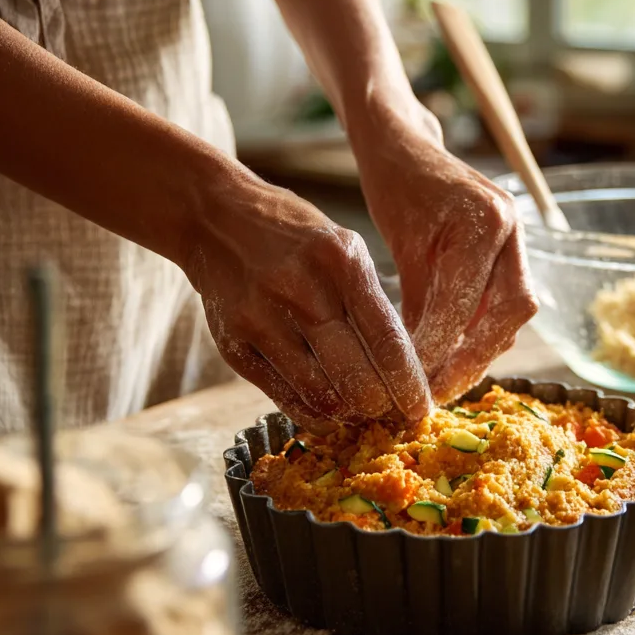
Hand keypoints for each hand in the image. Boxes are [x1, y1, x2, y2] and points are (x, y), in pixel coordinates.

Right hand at [183, 174, 430, 430]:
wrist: (214, 218)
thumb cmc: (294, 237)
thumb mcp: (343, 249)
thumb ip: (370, 301)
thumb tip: (401, 367)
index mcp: (342, 263)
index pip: (387, 341)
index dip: (407, 385)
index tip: (420, 410)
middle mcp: (302, 292)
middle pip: (357, 376)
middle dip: (382, 407)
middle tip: (392, 416)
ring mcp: (263, 319)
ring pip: (321, 394)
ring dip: (348, 414)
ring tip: (362, 415)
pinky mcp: (233, 344)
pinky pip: (283, 396)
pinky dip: (313, 413)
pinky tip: (329, 413)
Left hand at [356, 107, 538, 401]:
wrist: (405, 143)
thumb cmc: (393, 185)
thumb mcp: (398, 244)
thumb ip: (417, 302)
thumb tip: (415, 364)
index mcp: (483, 221)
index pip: (466, 303)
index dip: (443, 348)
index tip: (416, 382)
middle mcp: (510, 228)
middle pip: (511, 314)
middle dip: (475, 359)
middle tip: (438, 394)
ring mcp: (516, 237)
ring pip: (512, 312)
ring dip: (481, 350)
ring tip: (442, 383)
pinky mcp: (510, 249)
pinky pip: (503, 301)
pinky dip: (480, 330)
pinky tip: (452, 355)